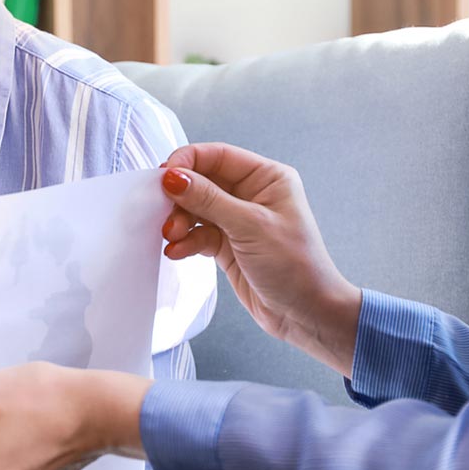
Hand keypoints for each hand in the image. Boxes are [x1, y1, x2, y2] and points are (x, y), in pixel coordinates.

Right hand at [158, 145, 361, 373]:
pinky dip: (186, 241)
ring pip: (197, 209)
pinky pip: (198, 233)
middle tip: (164, 212)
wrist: (305, 314)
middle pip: (203, 181)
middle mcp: (252, 194)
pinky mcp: (228, 244)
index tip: (163, 176)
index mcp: (267, 178)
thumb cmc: (295, 266)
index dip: (188, 161)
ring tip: (171, 237)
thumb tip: (174, 177)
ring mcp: (239, 220)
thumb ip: (209, 200)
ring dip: (179, 221)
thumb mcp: (250, 226)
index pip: (219, 156)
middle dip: (181, 197)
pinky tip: (177, 251)